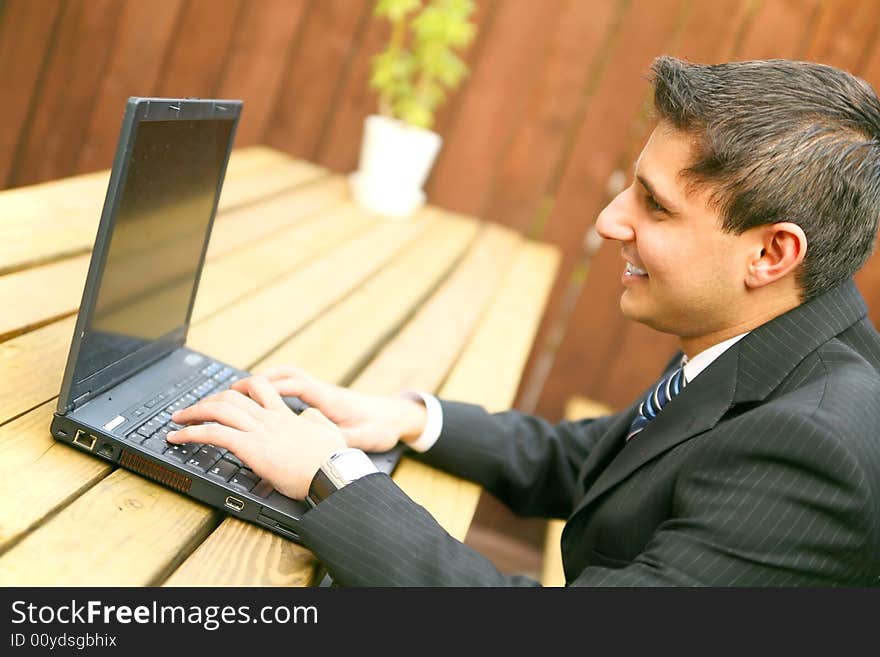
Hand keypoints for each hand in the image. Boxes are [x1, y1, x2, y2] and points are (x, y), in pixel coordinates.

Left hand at [167, 376, 345, 499]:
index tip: (227, 394)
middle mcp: (269, 418)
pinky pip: (214, 434)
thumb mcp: (327, 431)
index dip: (239, 387)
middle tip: (193, 409)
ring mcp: (259, 431)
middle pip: (232, 395)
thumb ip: (313, 419)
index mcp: (285, 415)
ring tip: (177, 419)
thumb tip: (307, 415)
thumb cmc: (332, 459)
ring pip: (219, 409)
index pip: (258, 389)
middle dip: (208, 399)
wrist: (332, 472)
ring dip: (193, 412)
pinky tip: (177, 439)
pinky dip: (190, 434)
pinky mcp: (251, 447)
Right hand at [250, 365, 427, 452]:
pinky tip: (259, 402)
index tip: (248, 396)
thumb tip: (320, 444)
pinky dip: (274, 389)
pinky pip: (292, 387)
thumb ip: (341, 440)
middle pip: (287, 375)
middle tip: (231, 392)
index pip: (297, 386)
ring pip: (288, 378)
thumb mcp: (363, 438)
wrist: (397, 416)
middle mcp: (323, 391)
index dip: (271, 389)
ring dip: (263, 382)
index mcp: (330, 399)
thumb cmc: (382, 426)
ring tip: (236, 394)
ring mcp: (322, 393)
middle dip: (258, 381)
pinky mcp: (322, 398)